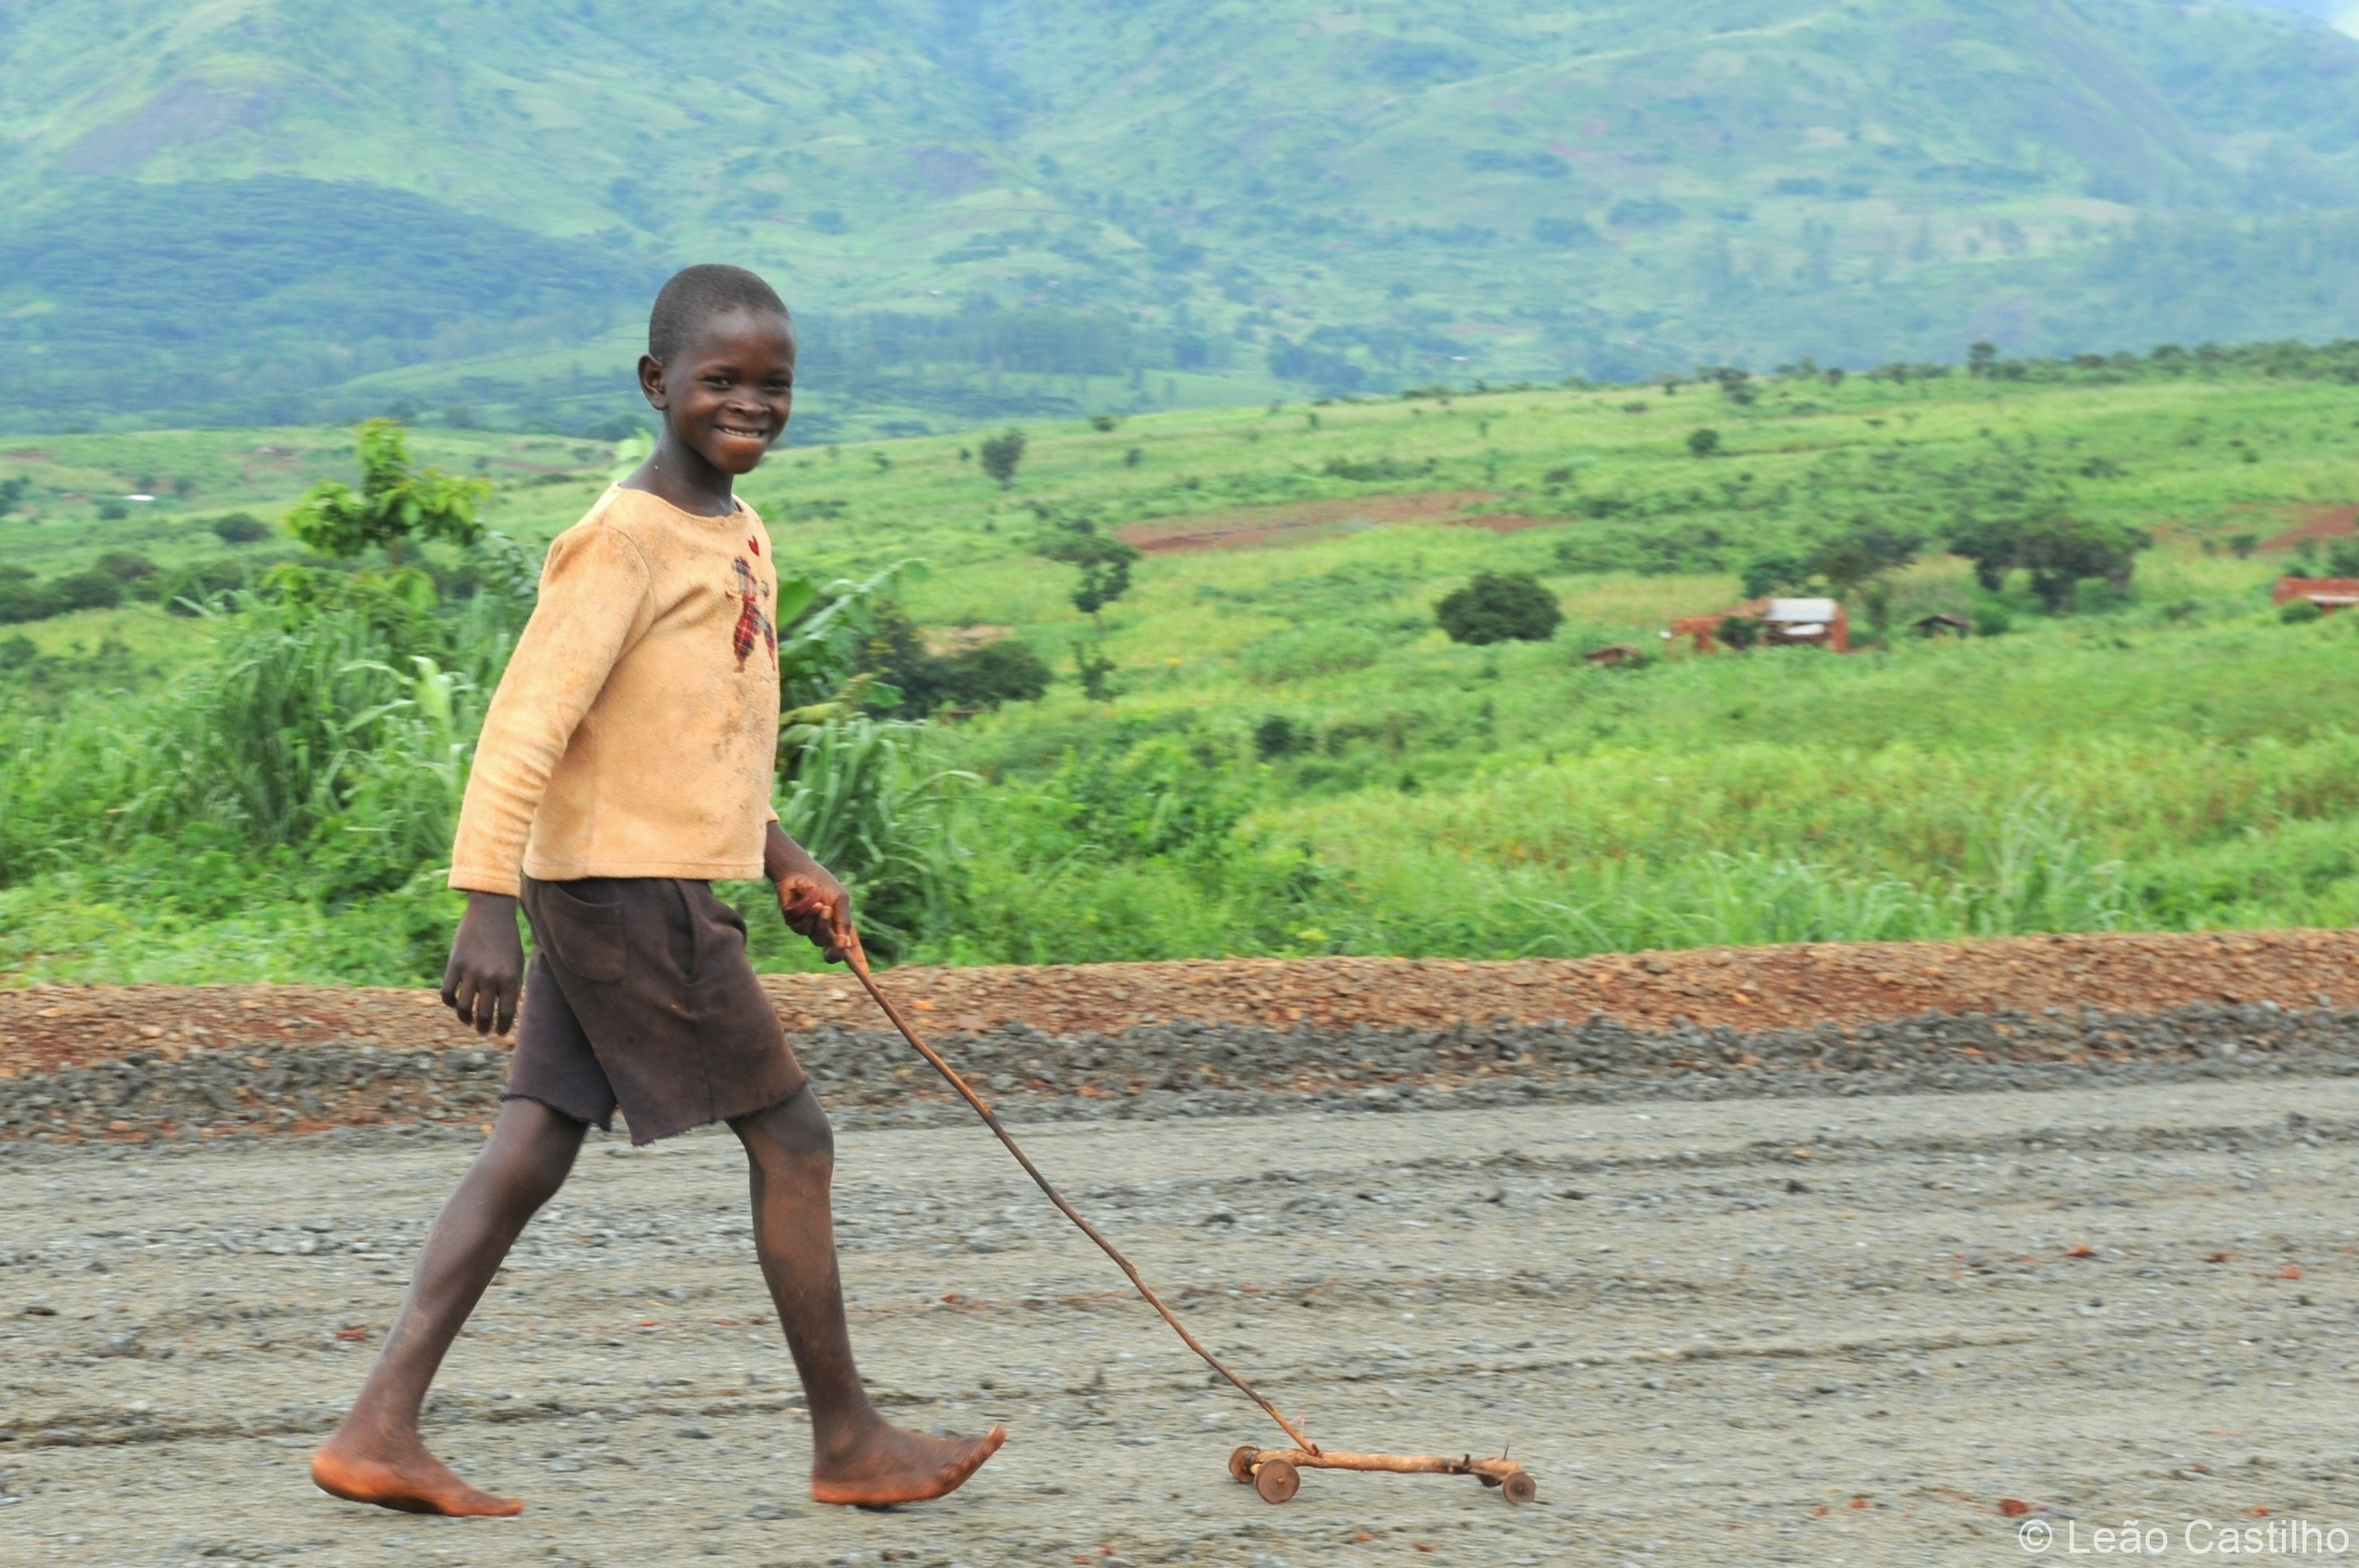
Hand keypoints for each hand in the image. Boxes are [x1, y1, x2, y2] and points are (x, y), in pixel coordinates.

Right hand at [442, 892, 524, 1034]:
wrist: (491, 912)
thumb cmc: (507, 938)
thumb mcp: (516, 962)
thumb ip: (512, 986)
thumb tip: (507, 1011)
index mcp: (510, 978)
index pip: (506, 1013)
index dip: (502, 1027)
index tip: (499, 1033)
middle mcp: (491, 978)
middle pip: (484, 1014)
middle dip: (484, 1027)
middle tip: (483, 1030)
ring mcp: (471, 972)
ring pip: (463, 1008)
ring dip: (466, 1019)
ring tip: (469, 1021)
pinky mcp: (454, 965)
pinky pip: (447, 993)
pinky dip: (449, 1002)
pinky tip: (454, 1003)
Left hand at [765, 822, 853, 960]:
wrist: (800, 870)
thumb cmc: (822, 883)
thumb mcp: (840, 900)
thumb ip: (843, 921)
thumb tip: (845, 943)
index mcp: (840, 926)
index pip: (850, 949)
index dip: (858, 963)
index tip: (866, 975)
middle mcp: (824, 931)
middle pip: (831, 953)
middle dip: (835, 947)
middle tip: (838, 939)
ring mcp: (808, 929)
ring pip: (815, 938)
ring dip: (819, 922)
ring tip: (819, 905)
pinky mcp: (793, 923)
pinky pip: (800, 928)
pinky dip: (805, 914)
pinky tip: (806, 900)